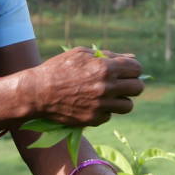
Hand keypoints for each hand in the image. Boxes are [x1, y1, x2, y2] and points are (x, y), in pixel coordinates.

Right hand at [27, 47, 143, 126]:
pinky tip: (92, 105)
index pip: (136, 69)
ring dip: (121, 101)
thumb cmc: (58, 69)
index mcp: (106, 68)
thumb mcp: (81, 54)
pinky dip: (103, 111)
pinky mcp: (92, 119)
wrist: (37, 92)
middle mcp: (106, 87)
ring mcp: (100, 105)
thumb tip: (131, 58)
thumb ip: (108, 56)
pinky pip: (109, 116)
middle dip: (131, 85)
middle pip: (137, 88)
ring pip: (128, 106)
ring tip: (110, 97)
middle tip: (121, 85)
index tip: (126, 72)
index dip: (132, 69)